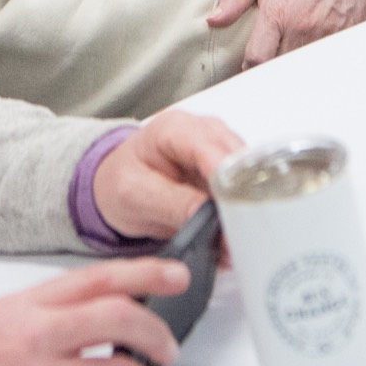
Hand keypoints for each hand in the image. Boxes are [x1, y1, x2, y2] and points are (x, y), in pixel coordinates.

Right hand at [0, 258, 187, 365]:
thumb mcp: (5, 316)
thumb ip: (58, 306)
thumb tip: (118, 301)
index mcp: (27, 308)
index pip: (100, 279)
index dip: (148, 273)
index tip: (177, 276)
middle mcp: (35, 342)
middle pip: (122, 322)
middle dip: (158, 336)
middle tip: (167, 350)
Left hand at [92, 110, 243, 240]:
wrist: (116, 184)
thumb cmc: (121, 182)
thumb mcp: (136, 196)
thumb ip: (174, 204)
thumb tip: (210, 218)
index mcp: (174, 128)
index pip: (211, 148)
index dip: (227, 179)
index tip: (235, 211)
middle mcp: (202, 131)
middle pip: (238, 158)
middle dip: (241, 197)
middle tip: (240, 234)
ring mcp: (218, 147)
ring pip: (249, 171)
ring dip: (246, 205)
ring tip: (237, 237)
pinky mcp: (226, 168)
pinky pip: (246, 185)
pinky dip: (244, 208)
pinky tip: (236, 230)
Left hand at [206, 0, 365, 68]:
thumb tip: (213, 21)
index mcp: (279, 12)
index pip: (258, 59)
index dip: (251, 67)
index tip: (251, 65)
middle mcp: (303, 27)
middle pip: (282, 68)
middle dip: (273, 68)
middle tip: (270, 62)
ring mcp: (328, 35)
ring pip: (305, 67)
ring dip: (296, 66)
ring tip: (291, 56)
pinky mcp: (348, 37)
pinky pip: (329, 60)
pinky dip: (320, 60)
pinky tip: (314, 52)